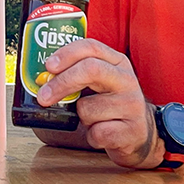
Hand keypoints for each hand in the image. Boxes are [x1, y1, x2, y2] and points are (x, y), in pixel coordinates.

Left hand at [35, 39, 162, 168]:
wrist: (140, 134)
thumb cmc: (110, 106)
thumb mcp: (99, 82)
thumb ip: (77, 74)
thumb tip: (42, 79)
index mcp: (117, 62)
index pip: (91, 48)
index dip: (67, 54)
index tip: (48, 66)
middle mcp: (126, 79)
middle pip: (90, 70)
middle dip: (61, 83)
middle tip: (43, 97)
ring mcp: (132, 105)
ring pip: (87, 108)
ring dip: (80, 117)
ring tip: (92, 119)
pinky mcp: (132, 130)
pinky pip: (97, 133)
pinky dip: (91, 136)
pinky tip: (101, 133)